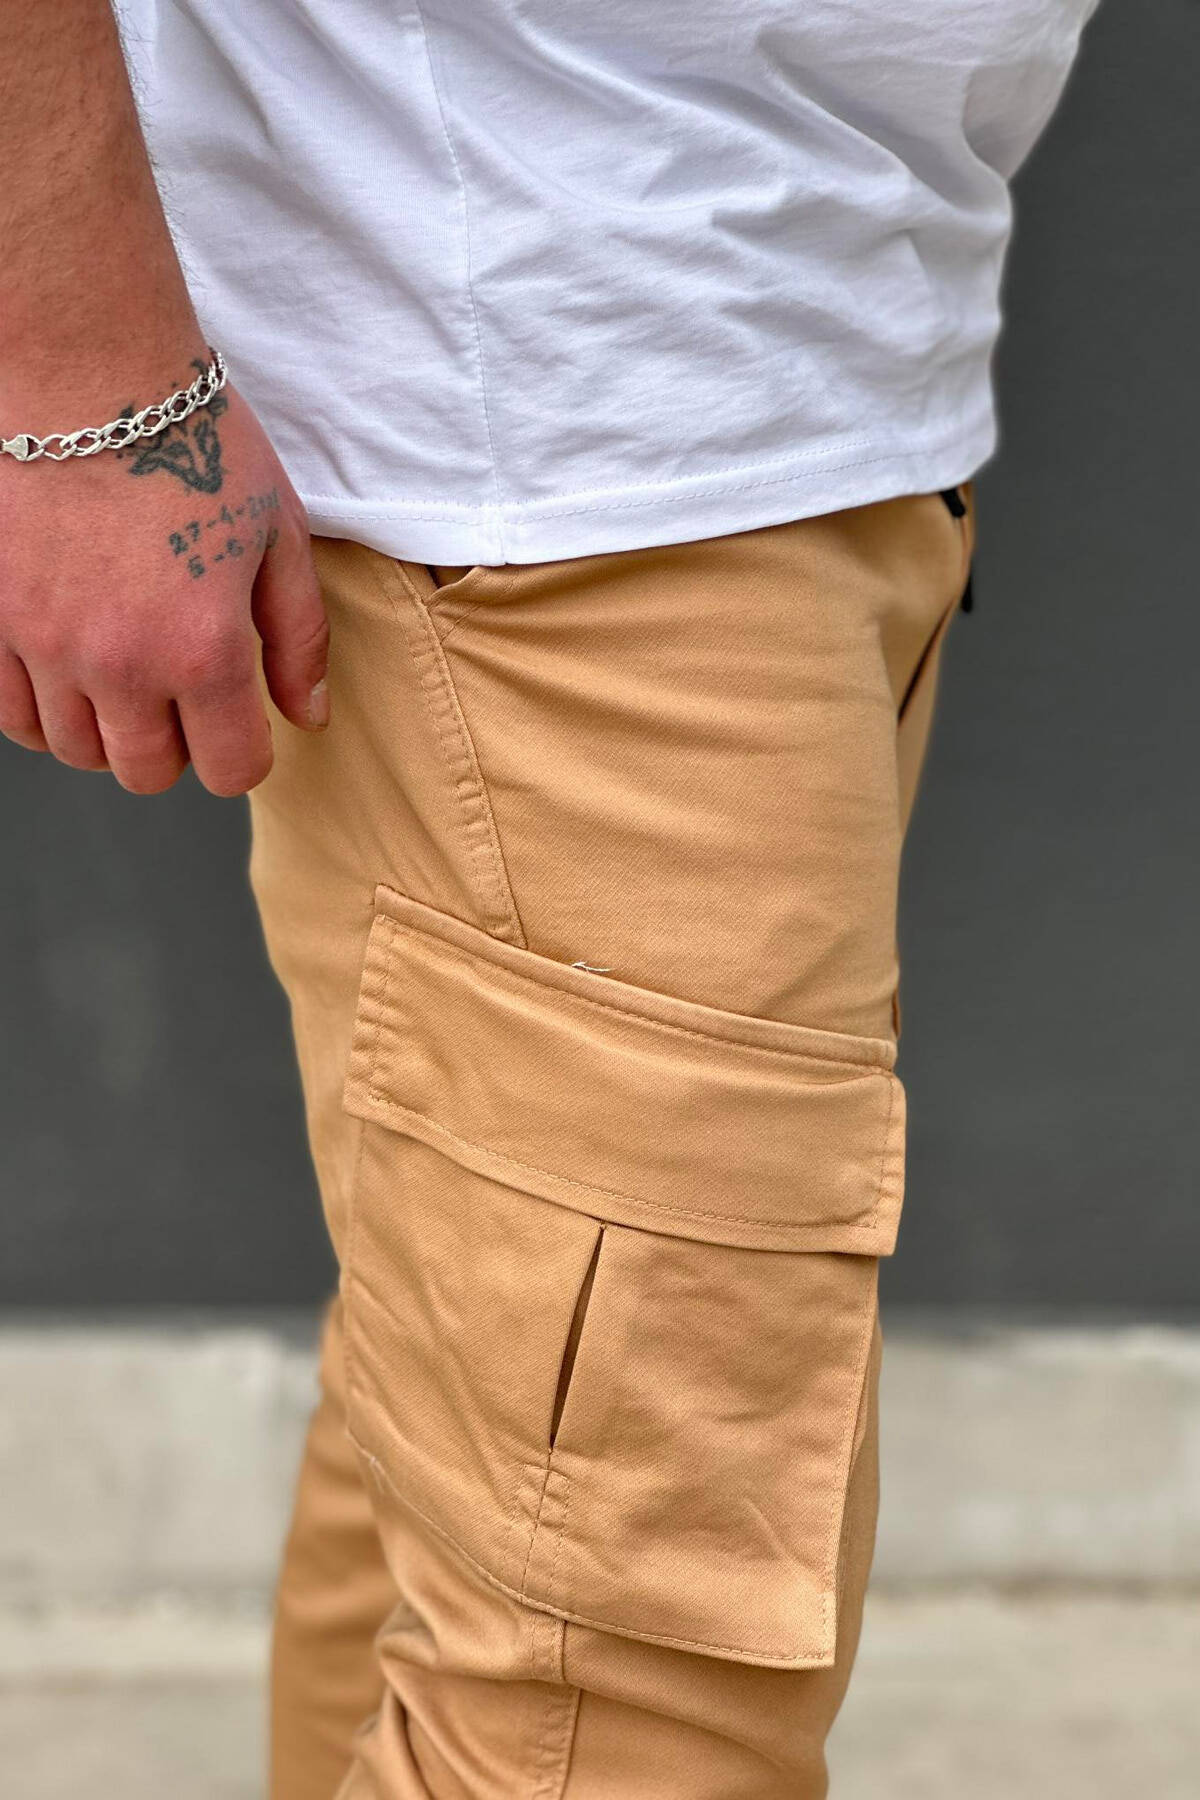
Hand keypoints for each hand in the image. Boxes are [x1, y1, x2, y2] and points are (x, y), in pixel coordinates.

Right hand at [0, 375, 328, 794]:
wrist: (85, 370)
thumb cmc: (193, 439)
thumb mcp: (278, 535)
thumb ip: (298, 637)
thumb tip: (307, 716)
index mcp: (201, 650)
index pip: (228, 770)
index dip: (242, 754)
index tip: (239, 723)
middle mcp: (119, 664)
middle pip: (146, 773)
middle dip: (176, 749)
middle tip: (183, 697)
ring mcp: (44, 646)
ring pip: (75, 751)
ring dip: (108, 731)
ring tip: (126, 678)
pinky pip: (10, 714)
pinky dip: (42, 710)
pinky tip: (68, 671)